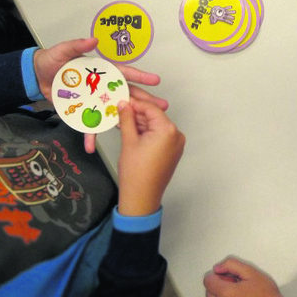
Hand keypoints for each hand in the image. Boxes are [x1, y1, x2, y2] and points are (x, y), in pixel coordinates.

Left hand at [33, 37, 169, 152]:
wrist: (37, 77)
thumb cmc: (53, 61)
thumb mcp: (63, 51)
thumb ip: (77, 46)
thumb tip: (92, 40)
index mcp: (101, 70)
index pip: (123, 72)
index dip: (139, 76)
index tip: (155, 80)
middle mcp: (102, 86)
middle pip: (126, 94)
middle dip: (144, 100)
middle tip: (162, 106)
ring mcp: (94, 100)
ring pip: (114, 112)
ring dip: (127, 121)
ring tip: (144, 128)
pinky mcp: (83, 111)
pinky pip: (88, 125)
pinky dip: (89, 136)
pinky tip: (91, 147)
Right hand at [116, 98, 184, 215]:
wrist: (141, 198)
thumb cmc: (135, 173)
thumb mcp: (129, 141)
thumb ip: (127, 119)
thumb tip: (124, 104)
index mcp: (168, 130)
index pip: (151, 109)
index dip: (135, 103)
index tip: (122, 99)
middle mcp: (176, 135)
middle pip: (155, 117)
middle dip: (137, 113)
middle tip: (120, 107)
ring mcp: (176, 144)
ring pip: (156, 126)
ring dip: (141, 123)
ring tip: (122, 119)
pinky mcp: (172, 152)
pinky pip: (159, 136)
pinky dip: (147, 132)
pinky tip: (132, 129)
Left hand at [204, 257, 289, 296]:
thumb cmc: (266, 296)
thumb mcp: (251, 272)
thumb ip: (231, 265)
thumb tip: (217, 268)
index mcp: (225, 293)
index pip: (207, 281)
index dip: (217, 277)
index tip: (228, 279)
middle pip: (209, 294)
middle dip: (219, 289)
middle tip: (236, 288)